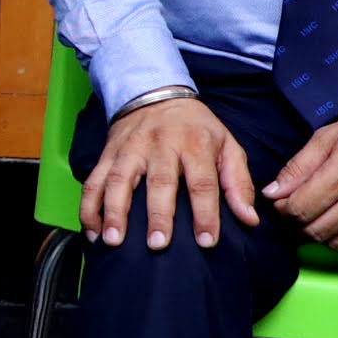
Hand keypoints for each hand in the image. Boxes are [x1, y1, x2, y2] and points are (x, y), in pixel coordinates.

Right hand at [81, 92, 257, 249]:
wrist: (154, 92)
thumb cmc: (196, 128)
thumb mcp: (227, 145)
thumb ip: (239, 183)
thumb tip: (249, 219)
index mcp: (195, 144)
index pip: (203, 182)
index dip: (206, 213)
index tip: (207, 242)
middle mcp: (161, 145)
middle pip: (159, 181)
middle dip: (158, 214)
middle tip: (158, 245)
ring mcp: (130, 149)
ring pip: (118, 180)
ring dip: (114, 212)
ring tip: (113, 241)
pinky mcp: (107, 154)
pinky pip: (93, 181)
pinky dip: (89, 208)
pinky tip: (92, 232)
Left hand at [262, 102, 337, 255]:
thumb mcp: (328, 136)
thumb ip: (298, 166)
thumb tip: (273, 193)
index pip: (300, 208)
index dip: (283, 209)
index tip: (282, 201)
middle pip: (315, 230)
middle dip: (297, 224)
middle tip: (296, 211)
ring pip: (335, 244)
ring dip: (318, 235)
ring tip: (316, 218)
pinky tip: (337, 226)